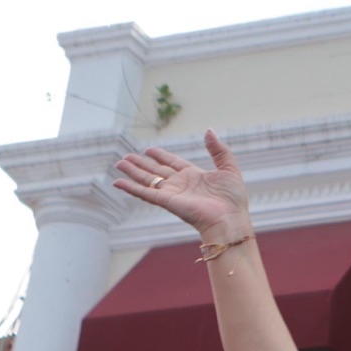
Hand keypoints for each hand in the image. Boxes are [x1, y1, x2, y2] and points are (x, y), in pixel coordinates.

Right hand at [113, 130, 252, 244]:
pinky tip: (117, 182)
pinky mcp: (167, 201)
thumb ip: (218, 150)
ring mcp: (172, 193)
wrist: (230, 219)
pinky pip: (144, 193)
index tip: (149, 150)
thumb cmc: (233, 199)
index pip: (173, 163)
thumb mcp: (229, 168)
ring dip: (132, 172)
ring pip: (147, 180)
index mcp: (194, 176)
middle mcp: (181, 185)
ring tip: (119, 163)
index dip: (161, 156)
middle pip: (156, 171)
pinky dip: (130, 188)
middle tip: (127, 156)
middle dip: (141, 164)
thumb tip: (208, 130)